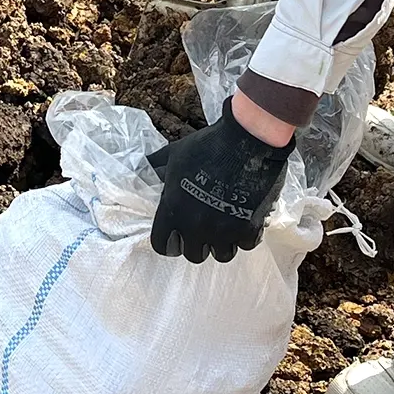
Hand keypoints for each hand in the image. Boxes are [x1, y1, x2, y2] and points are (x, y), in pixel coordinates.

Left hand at [148, 98, 294, 262]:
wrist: (247, 139)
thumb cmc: (209, 145)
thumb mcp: (175, 153)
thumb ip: (157, 166)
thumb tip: (143, 169)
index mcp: (174, 210)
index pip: (162, 245)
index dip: (169, 240)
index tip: (177, 234)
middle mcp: (196, 226)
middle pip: (193, 254)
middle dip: (198, 242)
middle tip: (205, 227)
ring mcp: (224, 230)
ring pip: (221, 255)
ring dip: (222, 243)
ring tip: (226, 226)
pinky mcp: (249, 228)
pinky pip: (245, 245)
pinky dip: (245, 236)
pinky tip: (245, 220)